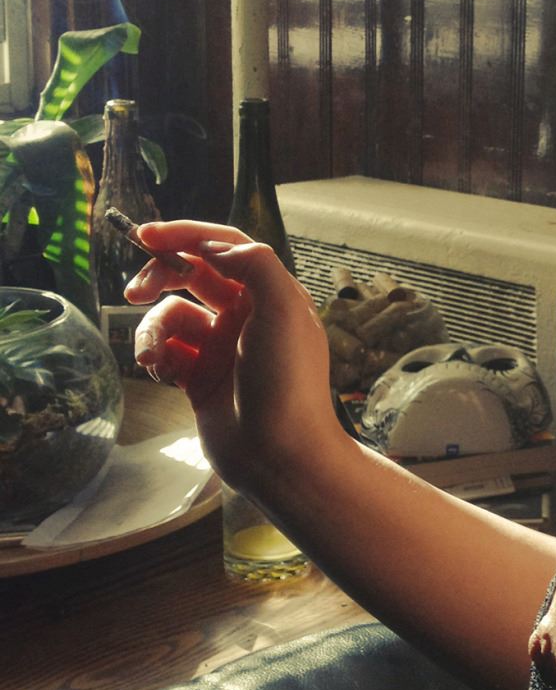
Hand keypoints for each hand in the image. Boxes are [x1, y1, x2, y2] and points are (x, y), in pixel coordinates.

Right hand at [125, 221, 342, 499]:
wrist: (280, 454)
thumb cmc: (287, 380)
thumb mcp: (283, 310)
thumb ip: (254, 264)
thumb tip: (214, 247)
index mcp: (271, 294)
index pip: (225, 246)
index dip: (187, 235)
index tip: (146, 235)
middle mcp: (247, 316)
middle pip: (192, 275)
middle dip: (159, 276)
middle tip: (134, 290)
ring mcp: (222, 347)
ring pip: (171, 316)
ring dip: (152, 329)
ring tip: (152, 356)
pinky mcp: (200, 377)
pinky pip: (166, 351)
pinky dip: (155, 355)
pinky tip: (159, 371)